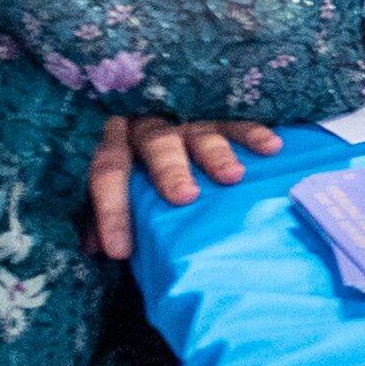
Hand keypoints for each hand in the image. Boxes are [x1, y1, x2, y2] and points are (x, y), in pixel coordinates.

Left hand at [86, 111, 280, 258]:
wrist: (157, 116)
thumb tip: (93, 247)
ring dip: (215, 154)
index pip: (107, 171)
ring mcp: (188, 120)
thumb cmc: (138, 170)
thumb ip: (100, 215)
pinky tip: (271, 149)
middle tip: (184, 197)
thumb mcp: (115, 189)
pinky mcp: (220, 114)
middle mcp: (151, 127)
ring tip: (232, 177)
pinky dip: (252, 134)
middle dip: (169, 171)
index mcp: (118, 144)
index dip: (111, 210)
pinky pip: (237, 121)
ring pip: (199, 133)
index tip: (120, 251)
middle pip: (156, 144)